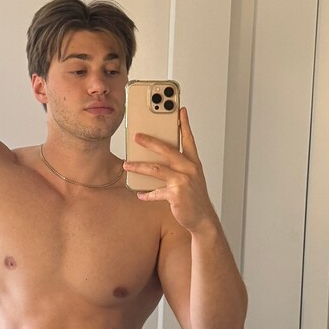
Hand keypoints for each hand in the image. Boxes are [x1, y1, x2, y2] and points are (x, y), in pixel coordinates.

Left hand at [123, 107, 216, 232]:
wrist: (202, 218)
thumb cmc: (195, 197)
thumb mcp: (192, 177)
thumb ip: (179, 165)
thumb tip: (158, 157)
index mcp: (193, 162)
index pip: (189, 139)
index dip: (184, 124)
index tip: (179, 110)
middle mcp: (189, 169)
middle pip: (167, 150)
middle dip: (150, 141)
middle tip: (136, 136)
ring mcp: (183, 182)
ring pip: (156, 169)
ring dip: (139, 166)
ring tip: (126, 165)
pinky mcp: (176, 195)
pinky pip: (156, 192)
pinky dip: (146, 193)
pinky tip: (139, 193)